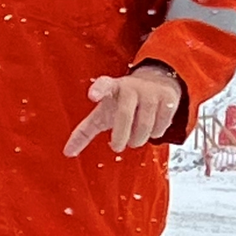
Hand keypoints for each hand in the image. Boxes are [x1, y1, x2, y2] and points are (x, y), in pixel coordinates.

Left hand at [63, 64, 184, 157]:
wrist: (156, 83)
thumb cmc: (123, 102)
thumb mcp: (102, 114)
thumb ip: (85, 132)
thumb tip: (67, 152)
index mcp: (111, 88)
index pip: (104, 85)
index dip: (98, 90)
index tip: (92, 96)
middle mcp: (130, 87)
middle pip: (124, 115)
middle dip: (121, 136)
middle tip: (117, 146)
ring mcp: (150, 92)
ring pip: (144, 125)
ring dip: (138, 138)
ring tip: (134, 137)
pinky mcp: (168, 99)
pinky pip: (161, 127)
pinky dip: (155, 133)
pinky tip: (151, 127)